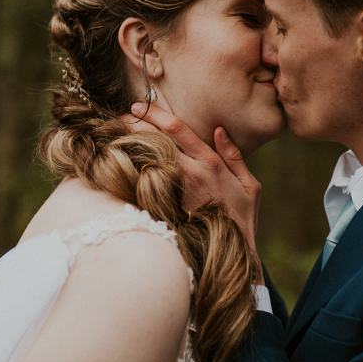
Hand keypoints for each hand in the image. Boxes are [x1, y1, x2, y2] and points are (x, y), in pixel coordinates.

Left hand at [126, 102, 261, 251]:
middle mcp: (190, 174)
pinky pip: (144, 183)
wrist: (232, 255)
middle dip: (132, 125)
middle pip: (154, 140)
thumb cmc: (242, 219)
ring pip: (145, 160)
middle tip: (117, 117)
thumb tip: (219, 130)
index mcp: (210, 163)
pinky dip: (130, 171)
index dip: (155, 113)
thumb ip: (234, 156)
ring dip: (128, 146)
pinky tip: (117, 165)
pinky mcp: (165, 207)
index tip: (137, 105)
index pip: (177, 129)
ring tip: (112, 136)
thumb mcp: (250, 186)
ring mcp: (175, 191)